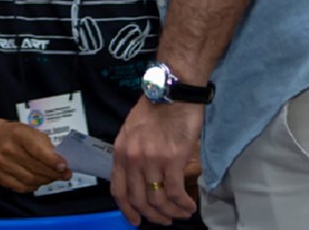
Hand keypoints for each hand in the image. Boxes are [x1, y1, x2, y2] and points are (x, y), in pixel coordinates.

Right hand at [0, 121, 70, 193]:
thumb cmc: (19, 134)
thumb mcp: (33, 132)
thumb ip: (47, 147)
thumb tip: (62, 165)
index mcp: (17, 134)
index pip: (37, 150)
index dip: (52, 161)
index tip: (64, 168)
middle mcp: (7, 149)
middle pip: (35, 168)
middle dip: (53, 173)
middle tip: (65, 175)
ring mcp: (1, 164)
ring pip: (29, 180)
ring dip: (45, 180)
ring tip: (53, 177)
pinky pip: (21, 188)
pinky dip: (33, 186)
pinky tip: (39, 181)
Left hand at [111, 99, 201, 225]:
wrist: (174, 91)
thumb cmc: (156, 107)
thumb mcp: (132, 130)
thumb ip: (131, 153)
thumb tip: (139, 178)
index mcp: (121, 151)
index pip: (118, 190)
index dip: (127, 210)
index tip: (136, 220)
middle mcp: (133, 158)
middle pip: (139, 200)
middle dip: (153, 216)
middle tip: (165, 220)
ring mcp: (152, 160)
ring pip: (158, 200)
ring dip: (171, 212)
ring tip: (181, 213)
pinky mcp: (172, 160)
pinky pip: (175, 192)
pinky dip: (183, 204)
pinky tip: (189, 206)